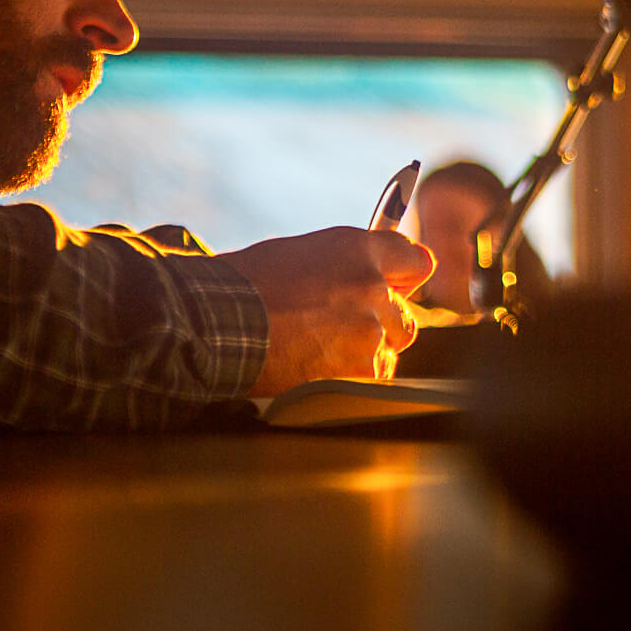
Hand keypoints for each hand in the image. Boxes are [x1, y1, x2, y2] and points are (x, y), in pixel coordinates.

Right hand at [219, 227, 433, 396]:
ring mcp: (369, 331)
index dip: (404, 278)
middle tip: (339, 331)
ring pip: (389, 351)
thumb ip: (346, 261)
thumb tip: (374, 275)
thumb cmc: (244, 284)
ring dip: (364, 355)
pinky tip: (318, 371)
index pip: (415, 261)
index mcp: (358, 250)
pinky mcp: (360, 370)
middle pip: (404, 317)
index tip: (398, 287)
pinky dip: (351, 380)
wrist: (215, 320)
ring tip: (318, 352)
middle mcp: (372, 287)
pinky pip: (372, 378)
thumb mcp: (299, 252)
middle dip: (379, 325)